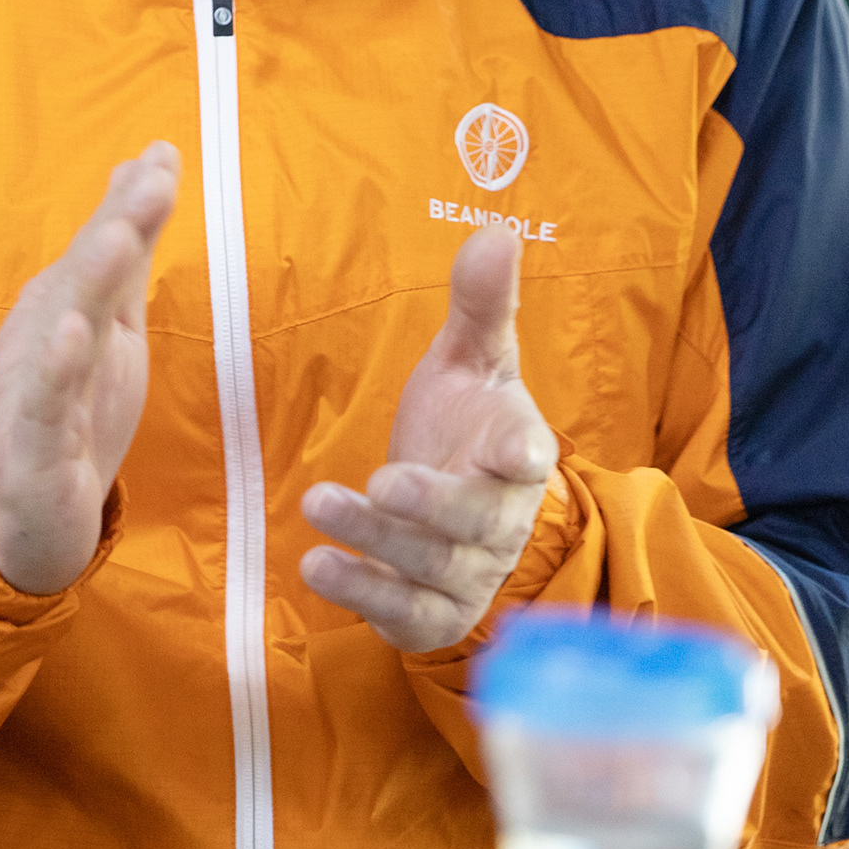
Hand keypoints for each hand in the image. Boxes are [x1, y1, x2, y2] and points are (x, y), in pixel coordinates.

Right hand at [0, 143, 179, 592]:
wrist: (24, 513)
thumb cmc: (72, 404)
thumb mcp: (110, 320)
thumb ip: (127, 247)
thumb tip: (150, 163)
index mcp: (70, 306)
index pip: (103, 245)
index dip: (132, 203)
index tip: (165, 156)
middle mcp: (49, 335)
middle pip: (84, 274)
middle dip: (117, 224)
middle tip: (153, 179)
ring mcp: (38, 387)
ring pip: (63, 329)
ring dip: (87, 282)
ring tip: (116, 239)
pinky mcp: (34, 445)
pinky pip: (45, 404)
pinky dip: (55, 370)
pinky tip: (71, 335)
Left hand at [298, 226, 555, 653]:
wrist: (454, 497)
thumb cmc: (466, 420)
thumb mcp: (470, 359)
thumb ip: (481, 304)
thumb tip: (495, 231)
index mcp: (519, 455)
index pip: (531, 458)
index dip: (523, 454)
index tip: (516, 449)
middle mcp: (502, 522)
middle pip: (475, 524)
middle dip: (430, 506)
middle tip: (382, 481)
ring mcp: (470, 572)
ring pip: (435, 570)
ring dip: (379, 545)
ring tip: (319, 506)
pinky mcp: (434, 610)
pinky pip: (408, 617)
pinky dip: (366, 597)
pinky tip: (318, 568)